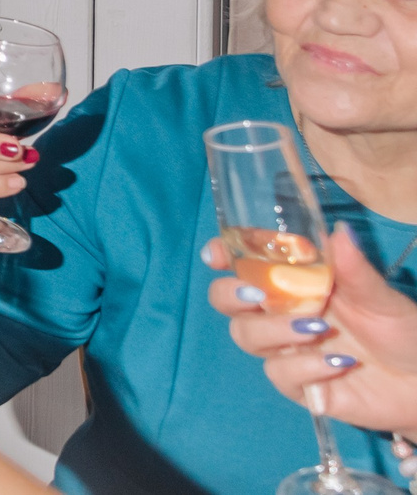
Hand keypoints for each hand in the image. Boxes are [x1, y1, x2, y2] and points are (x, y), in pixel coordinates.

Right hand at [209, 224, 416, 435]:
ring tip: (317, 329)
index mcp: (296, 282)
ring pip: (245, 335)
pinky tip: (339, 362)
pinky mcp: (298, 385)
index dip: (224, 253)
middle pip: (226, 299)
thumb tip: (339, 231)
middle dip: (230, 294)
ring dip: (274, 330)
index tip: (218, 254)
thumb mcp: (381, 297)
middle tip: (256, 295)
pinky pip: (279, 374)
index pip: (245, 261)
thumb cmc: (403, 332)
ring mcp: (286, 349)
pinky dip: (305, 366)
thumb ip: (355, 269)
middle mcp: (282, 312)